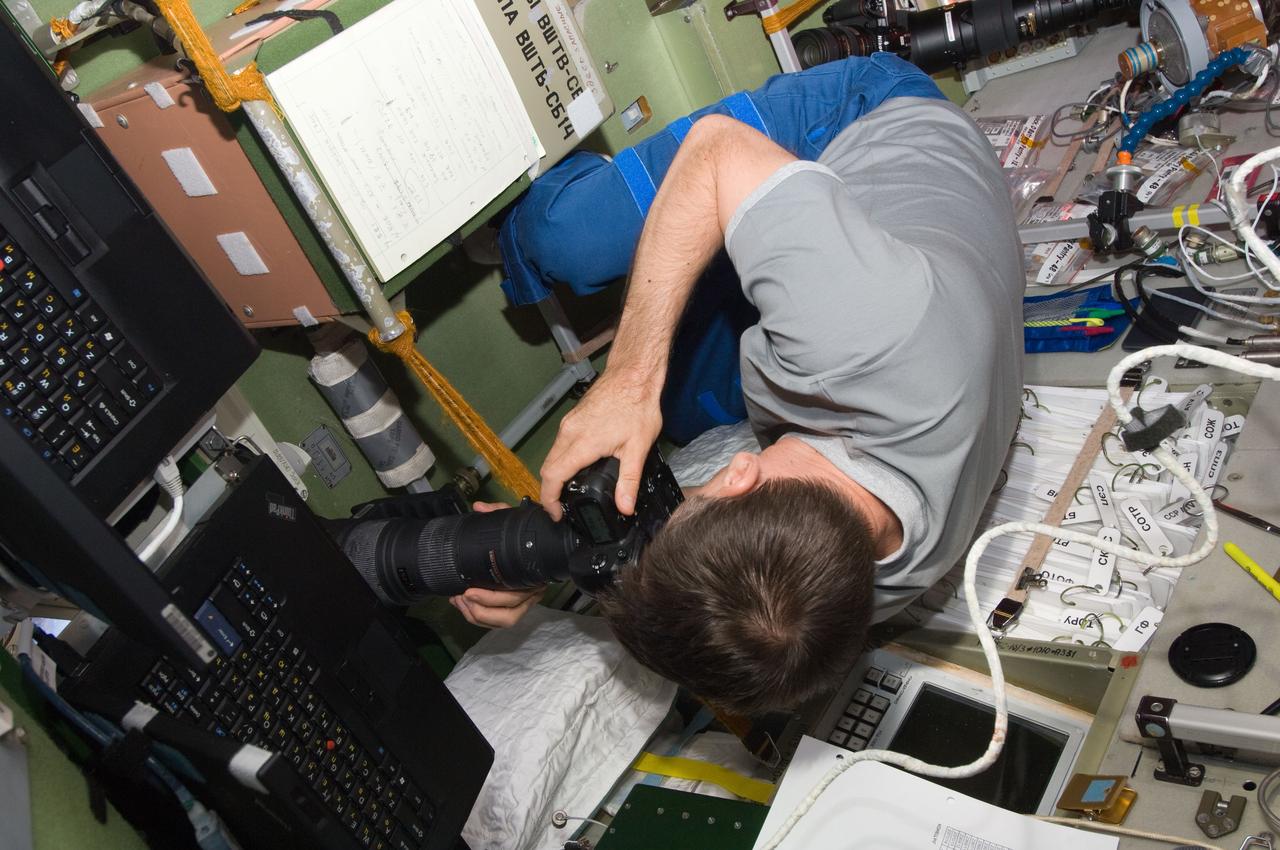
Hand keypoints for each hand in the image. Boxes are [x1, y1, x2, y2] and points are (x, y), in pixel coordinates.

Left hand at [448, 501, 545, 627]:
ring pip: (504, 621)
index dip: (491, 598)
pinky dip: (479, 616)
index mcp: (533, 575)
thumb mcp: (514, 520)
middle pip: (509, 614)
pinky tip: (462, 604)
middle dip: (480, 609)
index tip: (469, 590)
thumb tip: (479, 507)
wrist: (536, 543)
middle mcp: (532, 593)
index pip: (516, 595)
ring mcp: (525, 603)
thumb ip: (498, 511)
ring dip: (478, 616)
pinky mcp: (515, 607)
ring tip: (459, 601)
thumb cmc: (524, 535)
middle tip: (461, 596)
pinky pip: (498, 620)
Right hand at [539, 371, 661, 519]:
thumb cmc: (637, 404)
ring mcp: (569, 423)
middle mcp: (569, 432)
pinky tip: (577, 466)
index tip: (555, 513)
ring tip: (568, 491)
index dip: (550, 499)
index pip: (553, 476)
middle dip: (550, 491)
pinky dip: (561, 460)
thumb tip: (625, 506)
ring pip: (552, 455)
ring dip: (555, 475)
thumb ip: (629, 481)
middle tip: (561, 508)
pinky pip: (559, 444)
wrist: (633, 374)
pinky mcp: (572, 418)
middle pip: (547, 468)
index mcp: (582, 443)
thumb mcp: (638, 448)